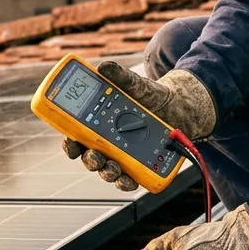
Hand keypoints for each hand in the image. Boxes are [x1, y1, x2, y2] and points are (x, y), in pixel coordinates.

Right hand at [61, 61, 216, 190]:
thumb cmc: (149, 96)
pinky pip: (129, 179)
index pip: (78, 138)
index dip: (70, 145)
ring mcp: (123, 156)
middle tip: (95, 156)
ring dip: (106, 173)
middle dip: (90, 161)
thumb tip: (103, 67)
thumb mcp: (134, 84)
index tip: (69, 144)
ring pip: (107, 170)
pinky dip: (126, 182)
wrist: (178, 106)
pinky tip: (128, 180)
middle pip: (90, 158)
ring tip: (113, 168)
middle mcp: (108, 143)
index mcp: (99, 125)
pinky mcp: (139, 166)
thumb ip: (119, 77)